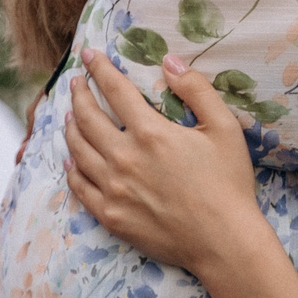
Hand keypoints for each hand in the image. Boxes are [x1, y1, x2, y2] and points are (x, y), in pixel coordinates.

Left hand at [64, 52, 267, 280]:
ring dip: (70, 128)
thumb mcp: (225, 128)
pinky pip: (80, 187)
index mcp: (150, 133)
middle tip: (75, 83)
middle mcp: (124, 158)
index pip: (115, 90)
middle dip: (78, 95)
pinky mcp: (110, 216)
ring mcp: (113, 189)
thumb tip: (169, 61)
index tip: (89, 54)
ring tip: (68, 116)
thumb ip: (196, 89)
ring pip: (78, 150)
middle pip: (88, 118)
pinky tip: (71, 160)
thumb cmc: (229, 183)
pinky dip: (71, 168)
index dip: (99, 69)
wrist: (224, 242)